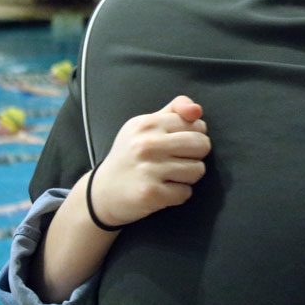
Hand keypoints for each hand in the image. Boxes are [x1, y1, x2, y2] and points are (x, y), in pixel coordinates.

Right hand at [89, 95, 210, 226]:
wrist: (102, 192)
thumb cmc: (131, 154)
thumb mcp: (147, 125)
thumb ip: (175, 110)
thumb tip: (197, 110)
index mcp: (148, 124)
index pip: (197, 125)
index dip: (195, 135)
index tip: (179, 143)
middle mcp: (147, 144)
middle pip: (202, 145)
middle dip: (196, 155)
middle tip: (177, 160)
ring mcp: (148, 169)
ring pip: (198, 170)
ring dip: (188, 176)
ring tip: (169, 176)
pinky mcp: (151, 193)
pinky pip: (186, 192)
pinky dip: (178, 194)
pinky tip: (163, 190)